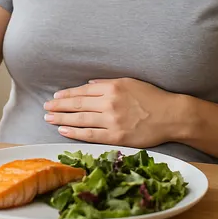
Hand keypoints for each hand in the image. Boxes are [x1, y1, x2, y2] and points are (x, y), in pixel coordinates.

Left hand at [43, 78, 176, 147]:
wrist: (171, 116)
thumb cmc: (152, 97)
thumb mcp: (130, 82)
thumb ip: (108, 83)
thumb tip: (89, 84)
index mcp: (113, 87)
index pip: (83, 91)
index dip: (67, 94)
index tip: (55, 96)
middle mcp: (110, 102)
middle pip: (78, 104)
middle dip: (59, 106)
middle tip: (45, 107)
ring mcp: (112, 120)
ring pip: (81, 119)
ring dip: (62, 118)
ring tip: (49, 118)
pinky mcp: (116, 136)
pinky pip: (91, 134)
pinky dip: (75, 132)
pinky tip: (63, 130)